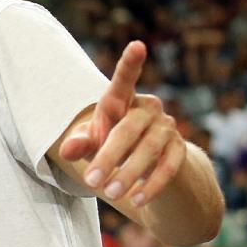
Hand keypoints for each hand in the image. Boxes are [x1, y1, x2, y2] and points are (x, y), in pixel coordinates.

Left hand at [59, 41, 184, 207]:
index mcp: (122, 101)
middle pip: (129, 128)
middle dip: (109, 156)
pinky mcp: (180, 150)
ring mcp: (167, 128)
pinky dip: (152, 185)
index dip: (130, 64)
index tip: (137, 45)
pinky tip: (138, 200)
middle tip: (91, 181)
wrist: (145, 169)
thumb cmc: (108, 147)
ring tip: (110, 193)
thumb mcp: (90, 145)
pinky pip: (169, 167)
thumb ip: (79, 144)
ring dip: (128, 173)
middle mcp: (148, 109)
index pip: (124, 81)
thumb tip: (66, 150)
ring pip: (150, 149)